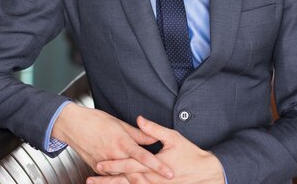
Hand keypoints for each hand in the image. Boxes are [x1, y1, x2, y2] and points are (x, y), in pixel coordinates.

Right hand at [51, 103, 173, 179]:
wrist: (72, 125)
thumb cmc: (95, 120)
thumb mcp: (119, 124)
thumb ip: (138, 133)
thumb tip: (154, 137)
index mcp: (122, 143)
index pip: (144, 157)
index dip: (158, 166)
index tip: (169, 173)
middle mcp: (114, 156)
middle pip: (135, 174)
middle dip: (150, 181)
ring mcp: (105, 165)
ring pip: (123, 179)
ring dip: (136, 183)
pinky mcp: (97, 168)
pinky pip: (111, 177)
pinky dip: (120, 181)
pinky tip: (128, 183)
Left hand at [92, 116, 224, 183]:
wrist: (205, 173)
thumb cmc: (189, 155)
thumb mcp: (173, 138)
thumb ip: (154, 130)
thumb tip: (140, 119)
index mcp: (152, 164)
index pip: (128, 164)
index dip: (113, 164)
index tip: (99, 164)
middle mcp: (151, 177)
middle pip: (124, 178)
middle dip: (107, 178)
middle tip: (91, 178)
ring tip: (96, 183)